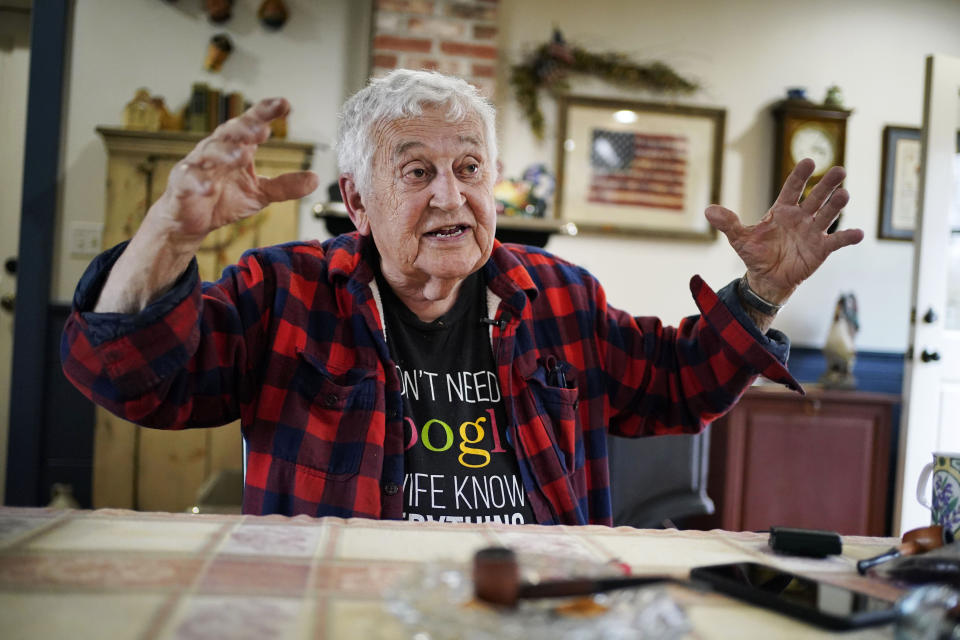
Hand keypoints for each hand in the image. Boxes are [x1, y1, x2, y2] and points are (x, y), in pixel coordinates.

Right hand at [149, 97, 318, 245]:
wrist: (191, 220)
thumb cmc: (224, 198)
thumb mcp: (260, 193)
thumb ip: (285, 185)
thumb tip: (315, 178)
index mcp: (237, 146)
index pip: (252, 123)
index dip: (266, 112)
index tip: (285, 104)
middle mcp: (217, 149)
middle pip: (230, 132)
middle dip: (245, 127)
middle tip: (263, 128)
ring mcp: (198, 165)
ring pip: (210, 152)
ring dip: (226, 153)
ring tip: (241, 155)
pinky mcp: (182, 184)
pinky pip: (189, 179)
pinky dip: (199, 182)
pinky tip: (209, 186)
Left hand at [705, 158, 863, 303]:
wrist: (767, 278)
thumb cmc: (756, 254)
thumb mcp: (739, 239)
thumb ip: (728, 223)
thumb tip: (708, 210)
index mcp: (782, 210)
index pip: (792, 188)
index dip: (800, 175)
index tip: (809, 161)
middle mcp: (801, 217)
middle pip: (816, 197)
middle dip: (827, 184)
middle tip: (839, 170)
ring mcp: (813, 232)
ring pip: (827, 214)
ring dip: (836, 205)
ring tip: (845, 194)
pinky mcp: (821, 249)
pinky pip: (837, 241)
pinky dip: (848, 237)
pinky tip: (859, 233)